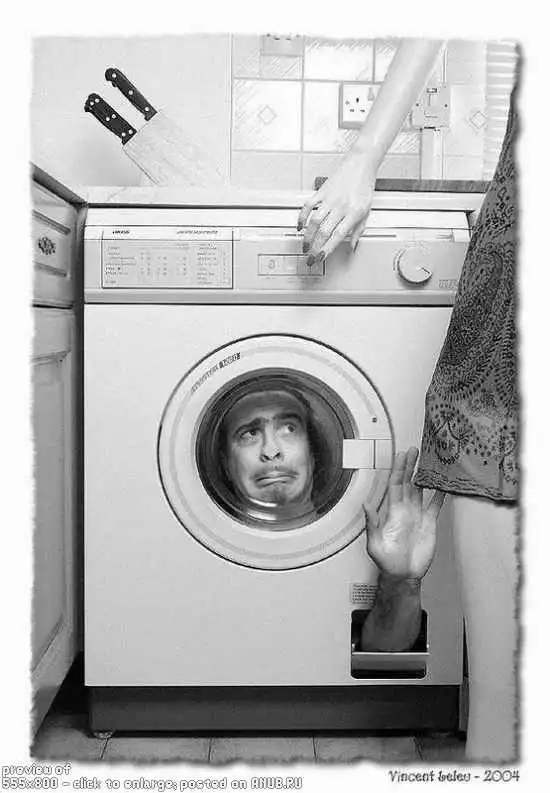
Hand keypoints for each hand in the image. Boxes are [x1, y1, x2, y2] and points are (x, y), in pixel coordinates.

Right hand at [296, 152, 376, 262]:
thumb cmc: (364, 186)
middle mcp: (341, 206)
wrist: (360, 164)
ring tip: (305, 246)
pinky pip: (308, 205)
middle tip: (311, 257)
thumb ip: (359, 230)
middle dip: (315, 247)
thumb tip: (353, 246)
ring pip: (315, 221)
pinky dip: (302, 217)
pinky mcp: (321, 191)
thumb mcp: (367, 210)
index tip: (321, 257)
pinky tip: (300, 226)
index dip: (328, 248)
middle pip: (324, 231)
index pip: (338, 235)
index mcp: (354, 212)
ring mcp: (330, 198)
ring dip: (308, 236)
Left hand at [364, 447, 445, 579]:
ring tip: (429, 461)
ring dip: (424, 476)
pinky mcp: (429, 523)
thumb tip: (365, 504)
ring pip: (421, 490)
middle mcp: (405, 509)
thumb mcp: (374, 544)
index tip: (403, 455)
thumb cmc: (386, 562)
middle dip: (411, 465)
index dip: (399, 469)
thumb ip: (372, 524)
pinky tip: (445, 484)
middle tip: (415, 449)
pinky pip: (436, 505)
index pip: (396, 484)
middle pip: (409, 482)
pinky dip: (440, 494)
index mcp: (392, 511)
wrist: (403, 575)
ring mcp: (418, 515)